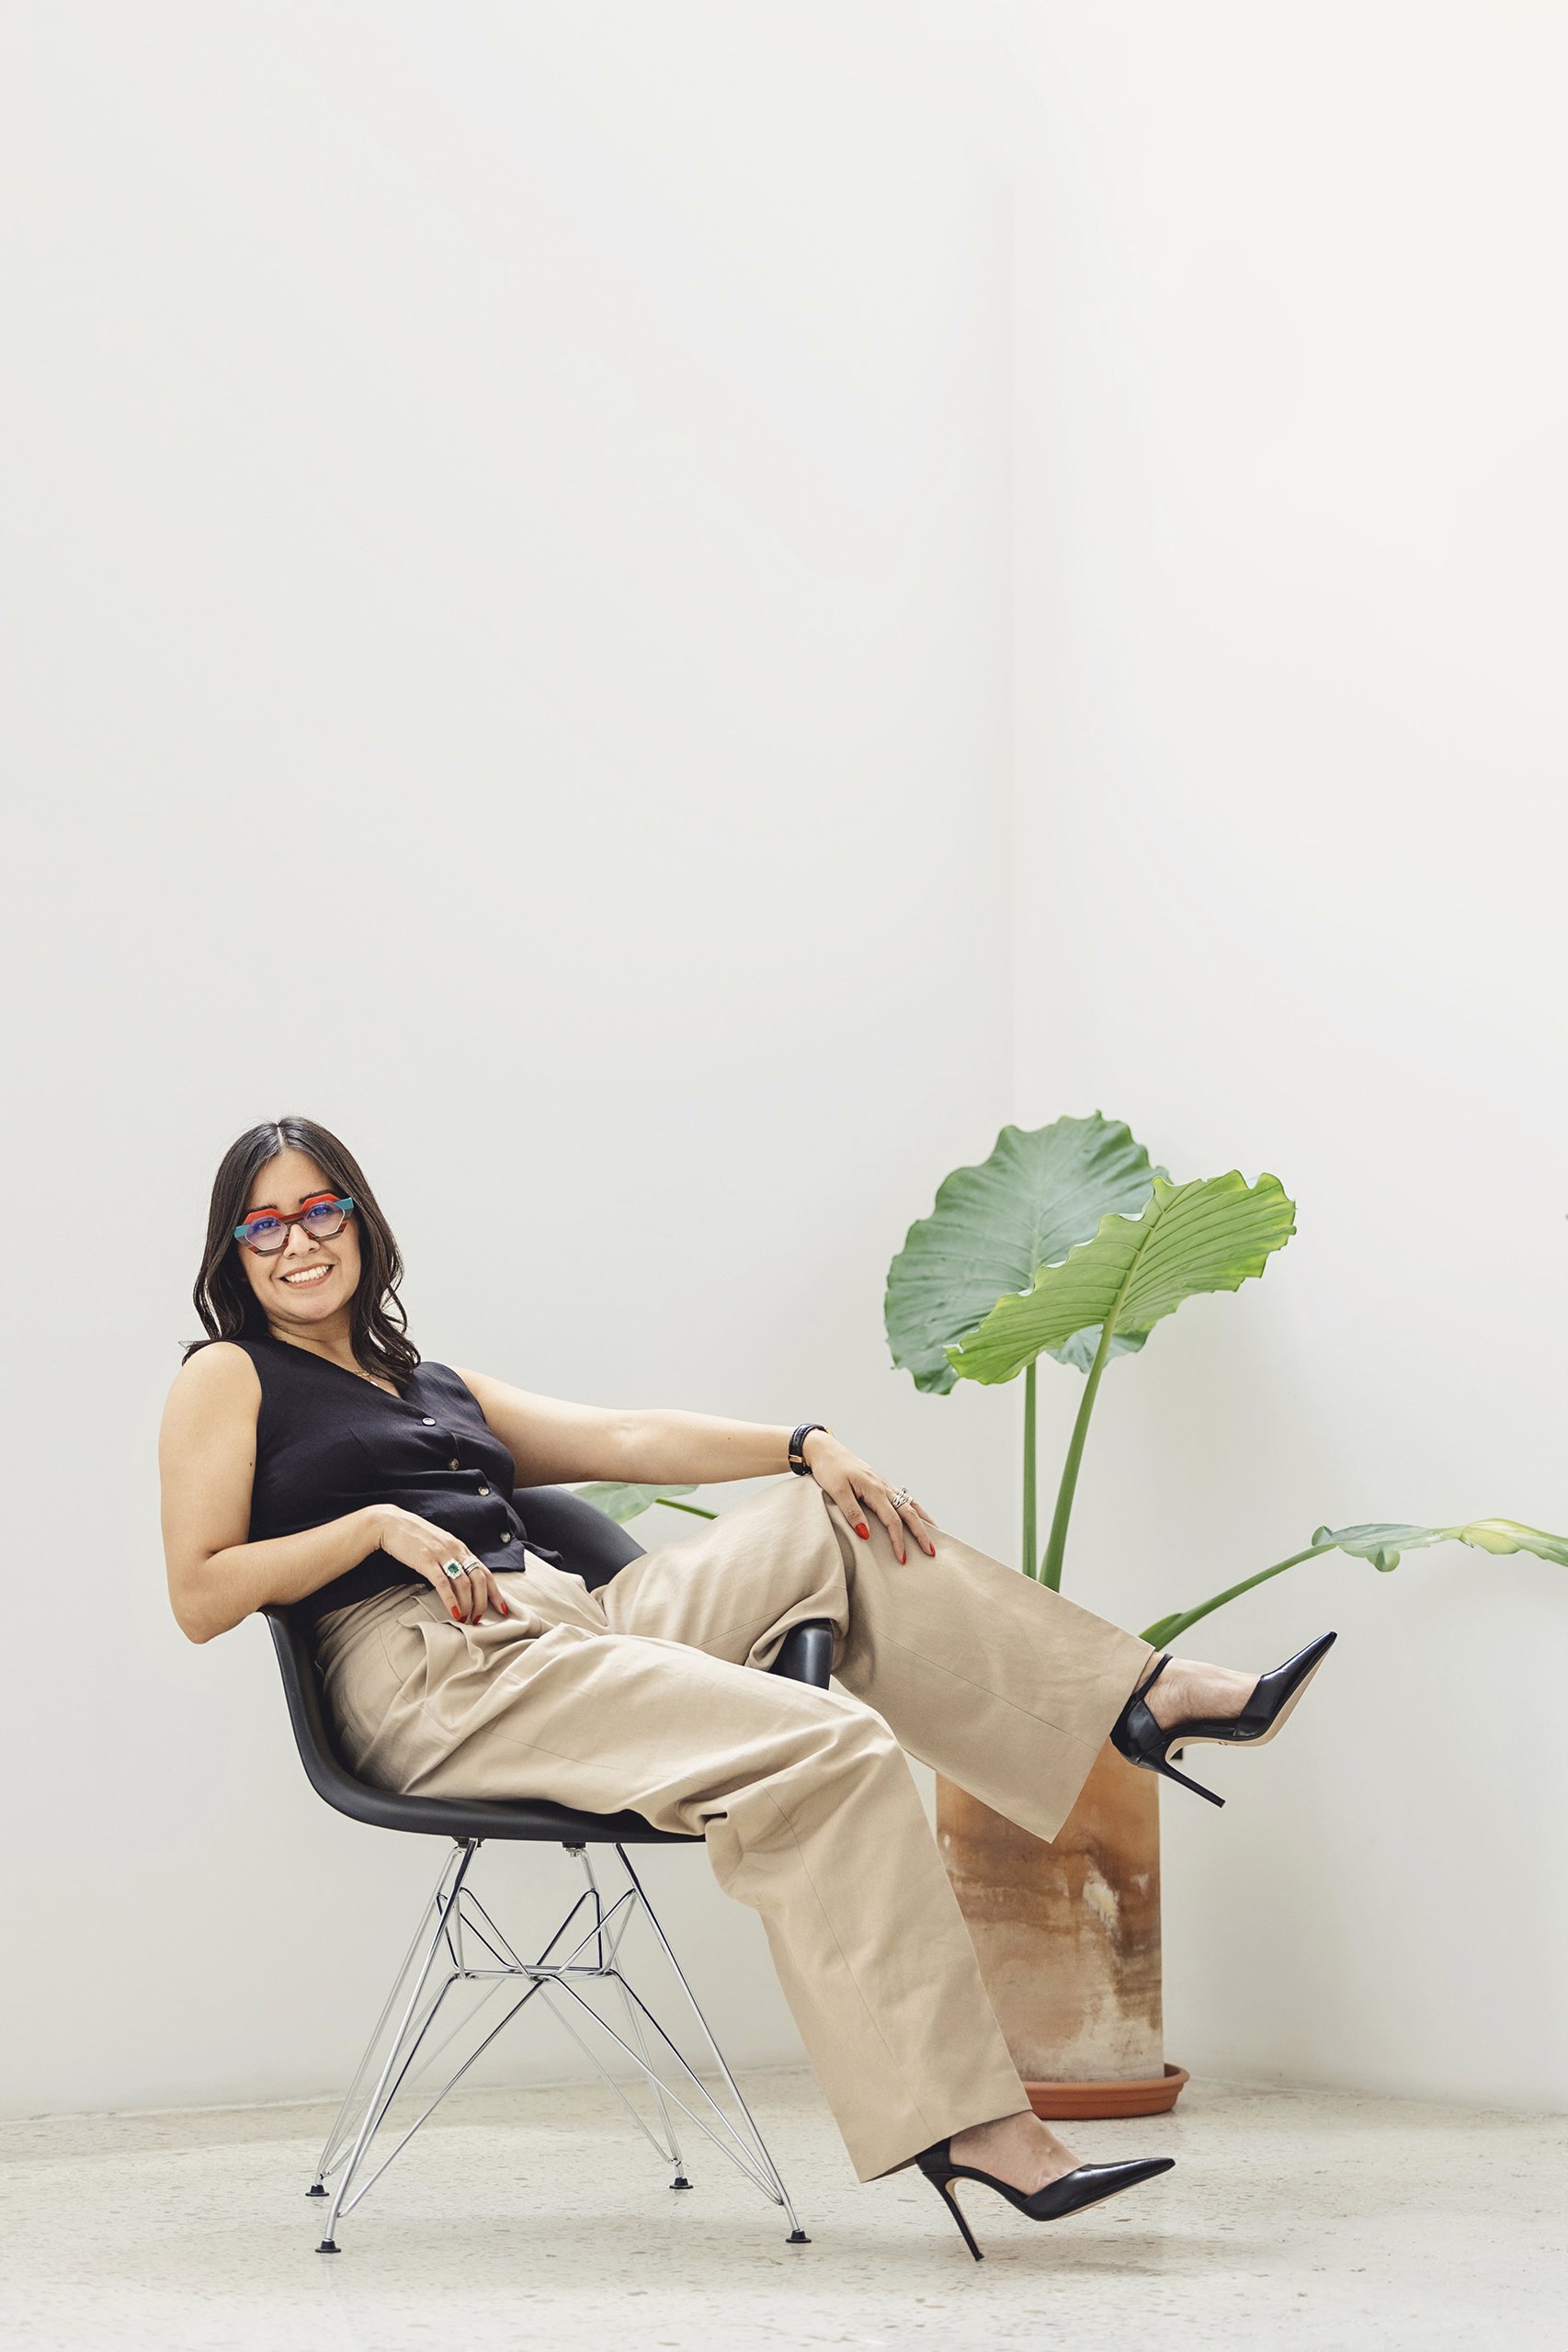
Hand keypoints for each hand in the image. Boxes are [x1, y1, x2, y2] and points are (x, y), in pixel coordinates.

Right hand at [368, 1505, 510, 1625]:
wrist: (392, 1523)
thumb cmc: (415, 1537)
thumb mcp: (440, 1546)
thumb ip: (452, 1560)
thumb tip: (462, 1583)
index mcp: (461, 1548)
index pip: (485, 1572)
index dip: (495, 1592)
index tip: (502, 1609)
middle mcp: (455, 1550)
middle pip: (478, 1579)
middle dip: (482, 1602)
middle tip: (478, 1619)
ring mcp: (441, 1554)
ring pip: (463, 1583)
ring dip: (467, 1604)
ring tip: (466, 1619)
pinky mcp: (425, 1560)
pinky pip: (443, 1582)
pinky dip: (451, 1599)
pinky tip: (454, 1611)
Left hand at [800, 1432, 936, 1562]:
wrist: (827, 1450)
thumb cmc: (830, 1470)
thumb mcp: (837, 1491)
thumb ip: (852, 1512)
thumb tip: (866, 1534)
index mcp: (874, 1490)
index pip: (892, 1520)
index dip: (898, 1540)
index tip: (902, 1558)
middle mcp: (884, 1487)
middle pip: (909, 1513)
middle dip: (921, 1533)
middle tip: (930, 1551)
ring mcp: (884, 1484)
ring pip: (910, 1503)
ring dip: (923, 1520)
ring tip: (934, 1534)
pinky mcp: (880, 1484)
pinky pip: (903, 1498)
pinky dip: (914, 1508)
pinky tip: (918, 1515)